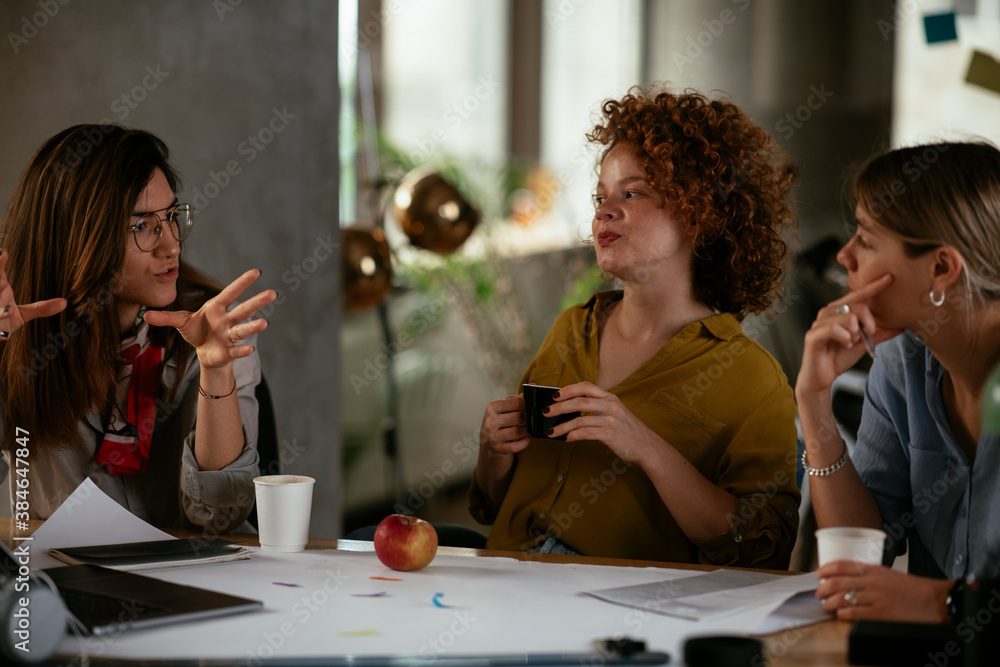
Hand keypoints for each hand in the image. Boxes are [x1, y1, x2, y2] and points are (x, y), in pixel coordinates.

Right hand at [0, 248, 66, 338]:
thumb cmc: (3, 321)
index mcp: (1, 291)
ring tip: (9, 310)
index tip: (4, 252)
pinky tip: (4, 336)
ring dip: (1, 311)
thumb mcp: (22, 314)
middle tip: (4, 281)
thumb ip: (41, 308)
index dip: (0, 263)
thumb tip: (65, 303)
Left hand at [143, 268, 276, 368]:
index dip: (242, 283)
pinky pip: (236, 349)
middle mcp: (227, 319)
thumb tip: (145, 314)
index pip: (231, 293)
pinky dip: (242, 349)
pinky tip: (250, 348)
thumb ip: (165, 317)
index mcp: (217, 307)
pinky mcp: (228, 350)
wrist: (204, 351)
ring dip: (254, 326)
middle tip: (273, 293)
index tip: (256, 272)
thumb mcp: (180, 322)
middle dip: (257, 302)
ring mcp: (230, 335)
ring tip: (265, 323)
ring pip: (243, 329)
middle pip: (244, 309)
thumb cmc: (197, 331)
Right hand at [479, 395, 529, 455]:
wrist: (488, 442)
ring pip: (518, 432)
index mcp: (492, 407)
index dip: (528, 404)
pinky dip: (524, 442)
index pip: (517, 403)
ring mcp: (493, 436)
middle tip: (532, 419)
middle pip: (519, 418)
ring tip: (528, 428)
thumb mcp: (504, 408)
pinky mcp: (498, 449)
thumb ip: (518, 398)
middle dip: (528, 418)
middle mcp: (490, 422)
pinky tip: (526, 438)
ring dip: (527, 430)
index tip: (532, 406)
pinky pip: (515, 446)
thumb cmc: (499, 421)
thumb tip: (533, 384)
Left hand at [545, 381, 656, 463]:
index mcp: (610, 397)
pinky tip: (567, 439)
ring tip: (552, 431)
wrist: (646, 445)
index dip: (568, 389)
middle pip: (579, 401)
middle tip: (546, 412)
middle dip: (559, 407)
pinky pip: (586, 433)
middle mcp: (610, 405)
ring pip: (579, 419)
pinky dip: (573, 436)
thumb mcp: (615, 411)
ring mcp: (611, 420)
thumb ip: (598, 406)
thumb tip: (572, 407)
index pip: (585, 386)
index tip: (554, 395)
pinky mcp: (610, 434)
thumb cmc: (628, 429)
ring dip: (562, 426)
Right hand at [797, 274, 902, 394]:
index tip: (890, 277)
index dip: (874, 286)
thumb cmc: (838, 357)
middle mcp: (828, 312)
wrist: (822, 377)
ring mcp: (819, 322)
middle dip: (869, 324)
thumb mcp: (864, 343)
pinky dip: (845, 339)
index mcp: (840, 310)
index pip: (859, 294)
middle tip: (866, 336)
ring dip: (855, 334)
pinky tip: (845, 345)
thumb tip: (901, 327)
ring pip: (848, 318)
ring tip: (850, 344)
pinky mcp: (813, 335)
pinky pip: (835, 329)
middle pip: (858, 306)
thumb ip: (879, 334)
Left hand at [815, 561, 950, 622]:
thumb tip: (848, 579)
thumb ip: (869, 575)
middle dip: (823, 589)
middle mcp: (872, 582)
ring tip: (827, 606)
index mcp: (874, 570)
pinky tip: (840, 615)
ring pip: (841, 598)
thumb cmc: (914, 589)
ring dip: (829, 603)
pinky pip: (853, 613)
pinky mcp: (881, 614)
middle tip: (819, 593)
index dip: (826, 569)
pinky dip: (842, 614)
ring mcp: (876, 598)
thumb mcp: (888, 574)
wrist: (936, 601)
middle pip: (836, 582)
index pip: (842, 565)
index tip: (819, 574)